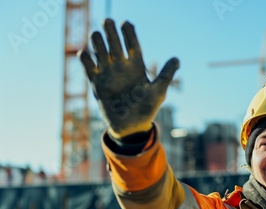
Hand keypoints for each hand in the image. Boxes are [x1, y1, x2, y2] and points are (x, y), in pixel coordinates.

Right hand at [78, 19, 178, 137]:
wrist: (131, 127)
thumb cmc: (147, 109)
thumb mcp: (158, 92)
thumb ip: (166, 75)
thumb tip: (177, 59)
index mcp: (137, 66)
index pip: (132, 43)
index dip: (128, 32)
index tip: (126, 23)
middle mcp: (121, 66)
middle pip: (114, 42)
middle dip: (110, 31)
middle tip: (108, 22)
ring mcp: (108, 74)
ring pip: (99, 51)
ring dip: (97, 41)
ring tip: (96, 35)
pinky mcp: (97, 84)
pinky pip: (88, 67)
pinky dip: (85, 59)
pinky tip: (85, 54)